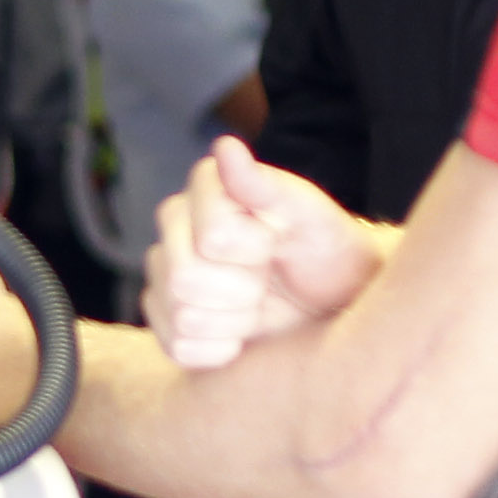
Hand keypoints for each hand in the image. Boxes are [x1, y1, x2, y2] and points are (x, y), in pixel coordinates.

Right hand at [144, 139, 383, 374]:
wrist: (333, 302)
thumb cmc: (328, 253)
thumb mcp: (310, 217)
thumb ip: (265, 186)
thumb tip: (225, 147)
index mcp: (206, 187)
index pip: (210, 238)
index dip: (253, 252)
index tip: (276, 245)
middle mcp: (175, 224)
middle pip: (184, 280)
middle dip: (242, 291)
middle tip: (267, 281)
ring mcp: (164, 272)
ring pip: (183, 317)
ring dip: (234, 322)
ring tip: (257, 305)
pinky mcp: (164, 318)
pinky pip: (179, 349)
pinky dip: (220, 350)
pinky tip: (242, 332)